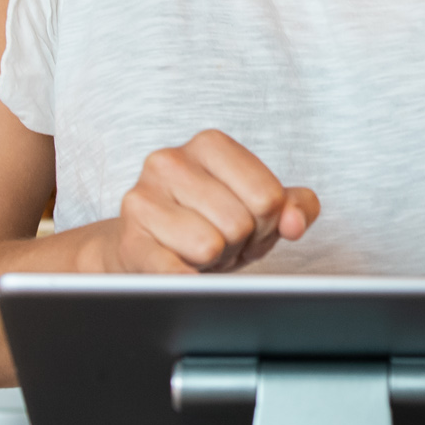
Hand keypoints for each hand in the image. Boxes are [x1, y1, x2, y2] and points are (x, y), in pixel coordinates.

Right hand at [94, 130, 319, 273]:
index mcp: (209, 144)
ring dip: (213, 261)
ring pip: (209, 246)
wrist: (144, 245)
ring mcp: (143, 199)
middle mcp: (170, 162)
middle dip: (239, 243)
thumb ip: (295, 207)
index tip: (249, 223)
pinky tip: (186, 273)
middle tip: (221, 240)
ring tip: (198, 251)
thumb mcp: (258, 207)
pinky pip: (171, 270)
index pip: (267, 196)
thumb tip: (294, 223)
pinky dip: (187, 279)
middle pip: (240, 222)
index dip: (268, 224)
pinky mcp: (129, 240)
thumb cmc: (207, 221)